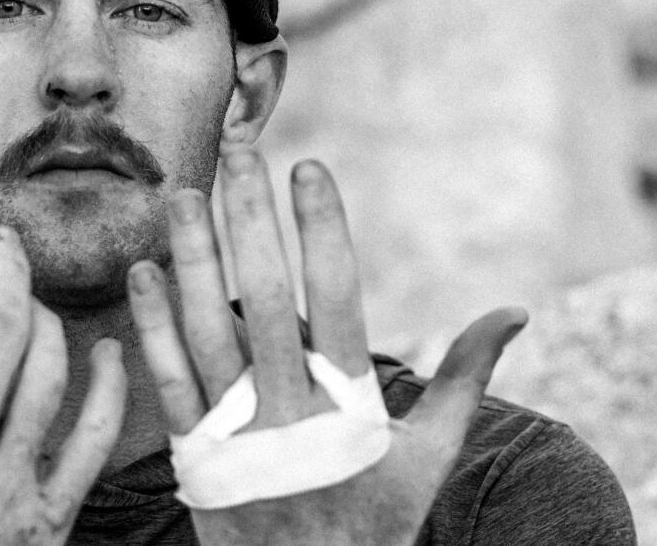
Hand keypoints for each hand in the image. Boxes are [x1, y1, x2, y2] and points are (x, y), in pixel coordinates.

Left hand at [126, 148, 525, 545]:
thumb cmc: (376, 522)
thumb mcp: (429, 458)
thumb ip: (465, 380)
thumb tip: (513, 311)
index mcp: (351, 406)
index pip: (338, 298)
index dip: (322, 228)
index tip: (309, 166)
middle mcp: (290, 412)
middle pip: (265, 298)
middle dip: (250, 218)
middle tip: (238, 149)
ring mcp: (235, 434)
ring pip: (207, 331)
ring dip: (192, 257)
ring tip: (183, 193)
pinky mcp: (194, 455)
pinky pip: (168, 381)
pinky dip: (152, 324)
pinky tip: (142, 269)